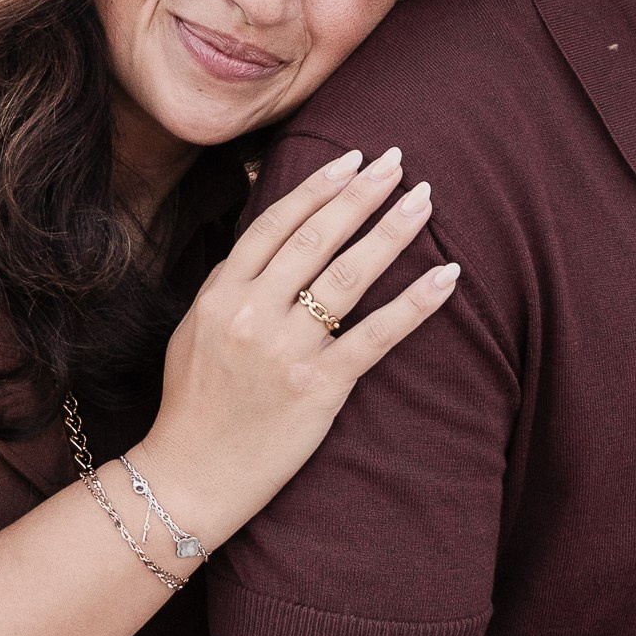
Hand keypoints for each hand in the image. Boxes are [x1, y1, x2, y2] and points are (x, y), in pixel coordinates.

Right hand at [137, 147, 456, 546]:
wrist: (189, 475)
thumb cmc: (194, 403)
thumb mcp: (194, 330)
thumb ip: (228, 282)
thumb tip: (268, 237)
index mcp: (221, 294)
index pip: (275, 225)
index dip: (317, 188)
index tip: (351, 160)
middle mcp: (252, 314)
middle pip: (316, 239)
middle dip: (361, 195)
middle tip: (397, 161)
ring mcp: (286, 350)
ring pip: (349, 276)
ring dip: (392, 232)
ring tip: (424, 200)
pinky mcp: (318, 388)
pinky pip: (376, 336)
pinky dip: (415, 302)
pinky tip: (446, 275)